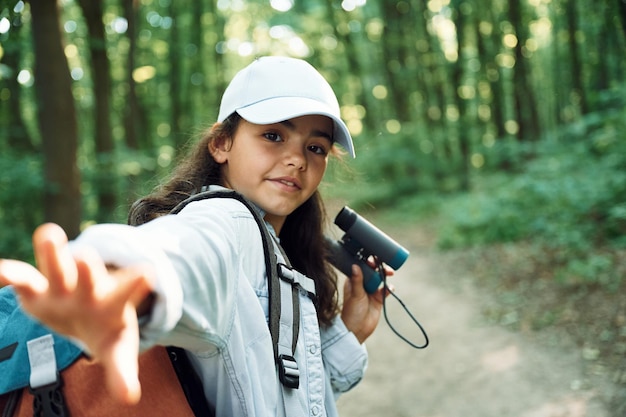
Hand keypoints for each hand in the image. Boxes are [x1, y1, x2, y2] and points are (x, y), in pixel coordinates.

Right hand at [0, 223, 152, 403]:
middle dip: (87, 265)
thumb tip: (130, 398)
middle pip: (88, 269)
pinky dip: (9, 274)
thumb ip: (122, 372)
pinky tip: (0, 274)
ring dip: (52, 251)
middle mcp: (88, 285)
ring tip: (49, 234)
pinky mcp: (36, 288)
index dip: (136, 282)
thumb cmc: (106, 329)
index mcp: (113, 299)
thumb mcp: (117, 351)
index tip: (147, 272)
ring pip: (56, 262)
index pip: (127, 290)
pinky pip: (21, 278)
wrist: (88, 312)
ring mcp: (62, 282)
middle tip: (86, 258)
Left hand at [341, 260, 392, 343]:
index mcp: (353, 281)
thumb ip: (357, 280)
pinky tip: (390, 287)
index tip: (373, 258)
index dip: (366, 261)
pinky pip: (386, 290)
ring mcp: (371, 291)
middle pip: (372, 271)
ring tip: (390, 273)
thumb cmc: (351, 312)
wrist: (358, 330)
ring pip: (379, 278)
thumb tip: (355, 265)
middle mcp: (362, 284)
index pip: (360, 266)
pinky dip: (389, 287)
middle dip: (378, 266)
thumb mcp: (355, 295)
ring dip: (384, 274)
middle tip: (383, 264)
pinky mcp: (378, 298)